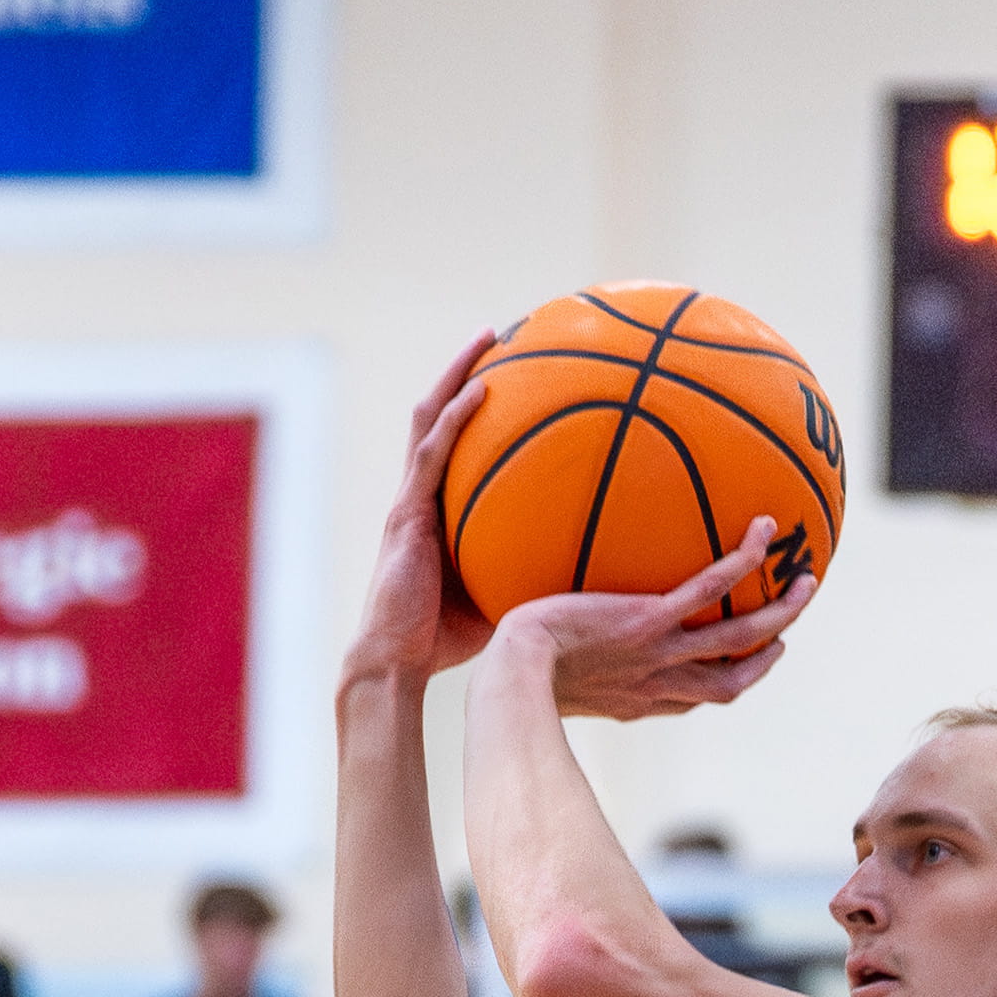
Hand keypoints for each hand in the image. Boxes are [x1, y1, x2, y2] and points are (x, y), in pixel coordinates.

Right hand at [349, 331, 502, 681]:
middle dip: (462, 371)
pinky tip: (483, 389)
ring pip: (428, 420)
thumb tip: (599, 554)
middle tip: (497, 334)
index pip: (454, 446)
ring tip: (485, 337)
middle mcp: (419, 496)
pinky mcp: (407, 512)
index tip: (509, 372)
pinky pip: (433, 452)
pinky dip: (455, 415)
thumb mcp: (503, 590)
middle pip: (436, 417)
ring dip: (455, 374)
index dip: (472, 407)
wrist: (397, 662)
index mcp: (435, 512)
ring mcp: (410, 500)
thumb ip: (535, 563)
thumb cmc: (449, 640)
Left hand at [487, 519, 812, 721]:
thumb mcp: (542, 671)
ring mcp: (659, 653)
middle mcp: (657, 683)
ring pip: (741, 637)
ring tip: (807, 579)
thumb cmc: (511, 671)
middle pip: (731, 682)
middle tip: (787, 631)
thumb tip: (549, 626)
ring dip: (781, 611)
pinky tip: (763, 530)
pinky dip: (743, 561)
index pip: (692, 699)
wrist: (510, 670)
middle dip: (765, 658)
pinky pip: (712, 589)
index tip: (741, 663)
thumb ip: (559, 653)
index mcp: (636, 699)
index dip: (724, 682)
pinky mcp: (651, 622)